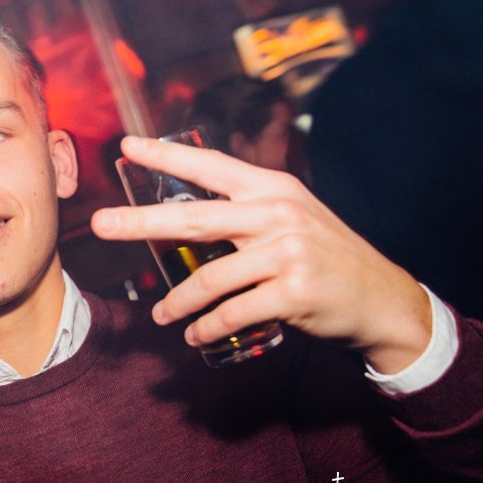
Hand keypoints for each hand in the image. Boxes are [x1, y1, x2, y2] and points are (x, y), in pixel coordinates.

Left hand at [91, 136, 430, 372]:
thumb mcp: (292, 220)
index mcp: (274, 190)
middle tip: (101, 224)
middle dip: (141, 222)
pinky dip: (207, 328)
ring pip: (209, 278)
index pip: (212, 167)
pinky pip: (233, 313)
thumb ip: (248, 213)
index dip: (167, 157)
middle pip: (194, 219)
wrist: (381, 299)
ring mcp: (287, 253)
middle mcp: (278, 215)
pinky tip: (196, 335)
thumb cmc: (327, 259)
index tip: (127, 147)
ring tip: (162, 315)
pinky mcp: (293, 292)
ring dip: (177, 303)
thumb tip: (187, 220)